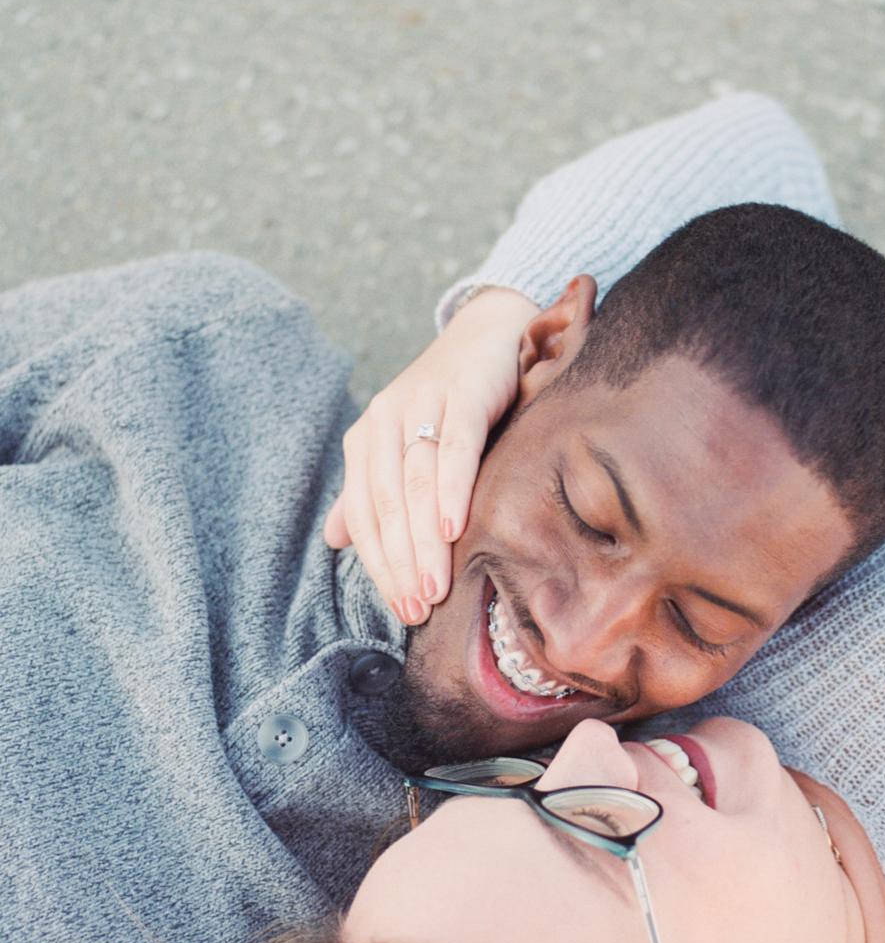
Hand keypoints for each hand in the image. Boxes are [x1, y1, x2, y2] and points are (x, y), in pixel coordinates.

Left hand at [324, 287, 536, 621]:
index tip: (402, 609)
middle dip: (400, 563)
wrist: (493, 333)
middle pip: (387, 505)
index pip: (365, 515)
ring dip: (423, 541)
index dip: (380, 566)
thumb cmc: (454, 400)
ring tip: (435, 587)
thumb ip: (373, 493)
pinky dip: (450, 488)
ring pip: (415, 483)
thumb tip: (334, 540)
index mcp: (366, 439)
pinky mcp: (461, 392)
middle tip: (418, 609)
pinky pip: (453, 447)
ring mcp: (421, 403)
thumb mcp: (410, 447)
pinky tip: (454, 527)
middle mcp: (385, 420)